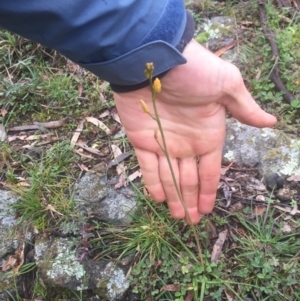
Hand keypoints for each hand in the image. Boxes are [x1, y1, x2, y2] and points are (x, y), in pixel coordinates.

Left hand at [113, 39, 275, 223]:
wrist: (156, 58)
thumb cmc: (194, 71)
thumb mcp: (227, 85)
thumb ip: (244, 107)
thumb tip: (271, 121)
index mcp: (208, 134)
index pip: (210, 170)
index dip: (209, 190)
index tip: (208, 209)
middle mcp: (186, 143)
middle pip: (190, 178)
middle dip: (191, 200)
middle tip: (191, 221)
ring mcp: (163, 142)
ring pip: (169, 177)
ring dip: (174, 197)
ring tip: (177, 217)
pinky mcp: (142, 139)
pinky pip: (148, 166)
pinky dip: (153, 182)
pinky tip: (159, 198)